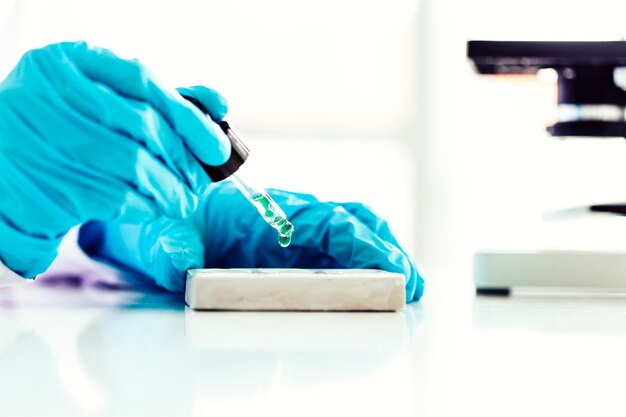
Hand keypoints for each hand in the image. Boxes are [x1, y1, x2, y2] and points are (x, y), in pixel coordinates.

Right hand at [0, 42, 228, 276]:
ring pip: (133, 165)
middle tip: (201, 179)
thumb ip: (156, 99)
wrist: (1, 167)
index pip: (143, 81)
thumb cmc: (62, 130)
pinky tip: (153, 208)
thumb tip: (218, 105)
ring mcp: (41, 140)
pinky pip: (115, 197)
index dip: (189, 116)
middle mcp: (48, 94)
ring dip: (170, 188)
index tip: (217, 145)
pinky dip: (146, 205)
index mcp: (66, 61)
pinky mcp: (44, 187)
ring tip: (183, 199)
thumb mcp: (100, 99)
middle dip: (184, 158)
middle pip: (143, 125)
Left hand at [79, 181, 423, 302]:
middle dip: (387, 252)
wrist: (165, 214)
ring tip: (406, 287)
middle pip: (354, 222)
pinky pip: (341, 245)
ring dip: (384, 254)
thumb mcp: (162, 238)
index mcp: (264, 211)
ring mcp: (298, 228)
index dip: (361, 245)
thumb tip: (183, 263)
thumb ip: (170, 248)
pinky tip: (378, 282)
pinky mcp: (298, 244)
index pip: (329, 221)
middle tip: (409, 286)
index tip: (385, 269)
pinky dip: (367, 259)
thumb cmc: (167, 226)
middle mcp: (290, 215)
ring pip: (355, 231)